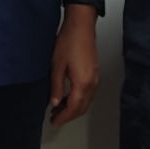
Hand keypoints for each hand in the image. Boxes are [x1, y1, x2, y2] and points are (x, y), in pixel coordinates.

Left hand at [47, 11, 99, 126]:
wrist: (81, 26)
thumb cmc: (69, 41)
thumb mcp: (57, 66)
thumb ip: (56, 87)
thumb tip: (54, 103)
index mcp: (83, 83)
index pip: (73, 108)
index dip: (63, 117)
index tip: (54, 122)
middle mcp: (92, 83)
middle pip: (82, 107)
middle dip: (68, 115)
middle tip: (54, 118)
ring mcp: (95, 78)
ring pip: (86, 101)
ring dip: (73, 107)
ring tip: (58, 108)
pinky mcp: (94, 73)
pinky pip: (87, 93)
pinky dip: (78, 99)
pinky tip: (67, 96)